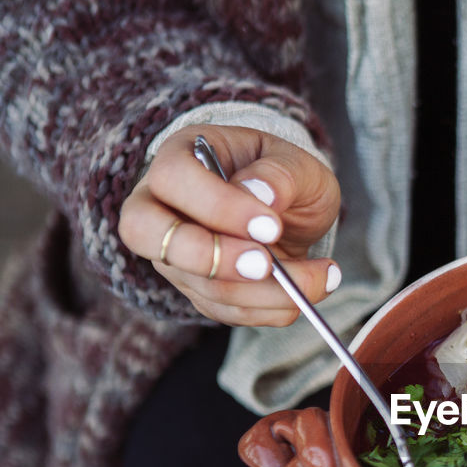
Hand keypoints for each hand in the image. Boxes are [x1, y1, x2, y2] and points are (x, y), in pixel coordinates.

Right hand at [119, 124, 341, 325]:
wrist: (290, 212)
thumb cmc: (285, 178)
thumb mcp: (296, 163)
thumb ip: (281, 174)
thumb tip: (261, 194)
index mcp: (181, 156)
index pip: (173, 179)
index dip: (217, 207)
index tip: (270, 225)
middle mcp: (161, 205)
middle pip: (145, 234)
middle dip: (212, 258)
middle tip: (266, 265)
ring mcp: (173, 253)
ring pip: (200, 284)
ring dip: (266, 292)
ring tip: (321, 277)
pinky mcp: (195, 289)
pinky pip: (224, 310)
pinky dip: (271, 309)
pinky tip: (307, 290)